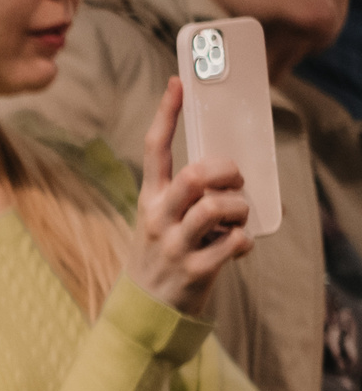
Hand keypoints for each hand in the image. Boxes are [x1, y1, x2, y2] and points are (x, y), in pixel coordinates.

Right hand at [127, 77, 251, 319]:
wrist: (146, 308)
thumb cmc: (164, 253)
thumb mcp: (161, 219)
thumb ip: (185, 194)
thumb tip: (225, 167)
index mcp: (150, 199)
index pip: (154, 149)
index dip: (166, 114)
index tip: (178, 82)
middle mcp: (158, 218)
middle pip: (194, 176)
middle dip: (226, 172)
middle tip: (235, 182)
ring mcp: (174, 245)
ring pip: (216, 208)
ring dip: (239, 209)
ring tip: (237, 220)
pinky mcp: (194, 270)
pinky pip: (233, 244)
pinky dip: (243, 242)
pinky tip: (237, 247)